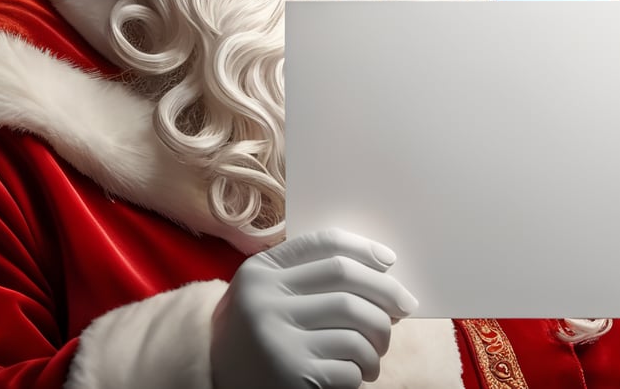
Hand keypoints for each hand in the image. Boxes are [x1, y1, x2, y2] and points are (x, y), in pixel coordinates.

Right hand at [210, 227, 417, 388]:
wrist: (214, 382)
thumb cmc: (257, 334)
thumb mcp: (268, 294)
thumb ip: (308, 276)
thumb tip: (382, 271)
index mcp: (260, 272)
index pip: (324, 244)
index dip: (364, 248)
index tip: (390, 260)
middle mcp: (264, 300)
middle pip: (347, 281)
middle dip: (386, 293)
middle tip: (405, 306)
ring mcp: (276, 338)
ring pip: (356, 326)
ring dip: (379, 340)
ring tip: (377, 351)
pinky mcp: (291, 374)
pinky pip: (349, 365)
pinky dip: (363, 370)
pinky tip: (359, 374)